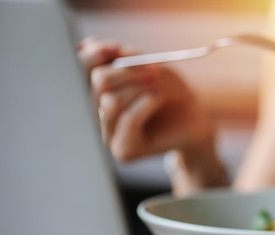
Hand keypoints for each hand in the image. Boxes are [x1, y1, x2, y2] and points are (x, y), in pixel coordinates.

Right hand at [77, 37, 212, 162]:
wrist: (195, 120)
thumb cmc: (172, 92)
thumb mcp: (150, 66)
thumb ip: (123, 57)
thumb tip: (90, 44)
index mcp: (99, 89)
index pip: (79, 68)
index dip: (94, 54)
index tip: (116, 48)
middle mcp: (98, 111)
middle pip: (98, 82)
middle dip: (129, 72)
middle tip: (154, 72)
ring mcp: (108, 133)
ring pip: (111, 101)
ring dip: (140, 89)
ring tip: (158, 91)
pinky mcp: (123, 150)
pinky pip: (127, 120)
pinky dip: (146, 104)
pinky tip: (158, 100)